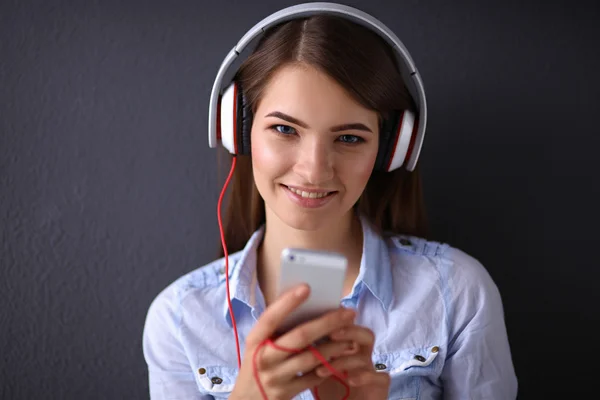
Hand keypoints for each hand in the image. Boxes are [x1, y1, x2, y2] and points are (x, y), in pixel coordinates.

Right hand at [230, 284, 357, 399]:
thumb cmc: (259, 364)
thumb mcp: (258, 345)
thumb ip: (276, 328)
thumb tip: (304, 303)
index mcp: (255, 340)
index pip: (271, 317)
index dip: (288, 302)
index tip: (307, 287)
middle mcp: (264, 357)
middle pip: (300, 336)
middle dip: (327, 322)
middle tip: (348, 312)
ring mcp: (275, 377)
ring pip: (312, 357)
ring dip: (335, 345)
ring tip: (351, 336)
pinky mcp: (286, 392)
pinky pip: (314, 377)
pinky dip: (329, 366)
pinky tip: (341, 357)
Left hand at [311, 325, 390, 399]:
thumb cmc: (328, 389)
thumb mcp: (315, 369)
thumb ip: (307, 352)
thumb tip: (288, 333)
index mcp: (346, 348)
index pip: (347, 327)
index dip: (336, 320)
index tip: (317, 319)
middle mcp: (361, 356)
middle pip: (363, 334)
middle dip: (349, 331)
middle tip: (330, 334)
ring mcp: (372, 370)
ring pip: (366, 354)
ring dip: (344, 360)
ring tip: (321, 370)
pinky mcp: (380, 386)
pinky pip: (380, 376)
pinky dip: (365, 376)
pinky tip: (349, 380)